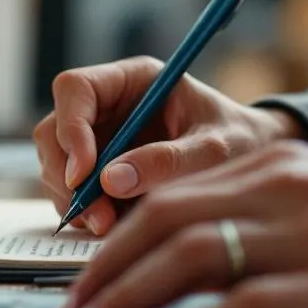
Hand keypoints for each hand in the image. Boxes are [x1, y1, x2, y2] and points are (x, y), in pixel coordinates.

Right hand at [32, 57, 303, 235]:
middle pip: (53, 131)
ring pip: (56, 166)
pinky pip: (72, 192)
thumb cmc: (242, 142)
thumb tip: (112, 180)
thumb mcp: (217, 149)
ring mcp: (98, 141)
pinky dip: (83, 213)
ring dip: (73, 200)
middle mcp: (107, 107)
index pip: (74, 89)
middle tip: (96, 215)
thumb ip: (170, 161)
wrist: (253, 166)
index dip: (69, 128)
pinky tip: (112, 227)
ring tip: (109, 226)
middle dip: (67, 176)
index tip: (84, 173)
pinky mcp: (99, 174)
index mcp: (132, 81)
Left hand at [60, 142, 307, 307]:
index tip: (84, 272)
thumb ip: (255, 212)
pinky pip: (243, 304)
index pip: (168, 193)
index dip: (114, 235)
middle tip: (71, 307)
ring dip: (128, 296)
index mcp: (274, 163)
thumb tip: (182, 259)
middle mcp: (283, 189)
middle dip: (104, 267)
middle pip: (164, 221)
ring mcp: (307, 236)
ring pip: (191, 257)